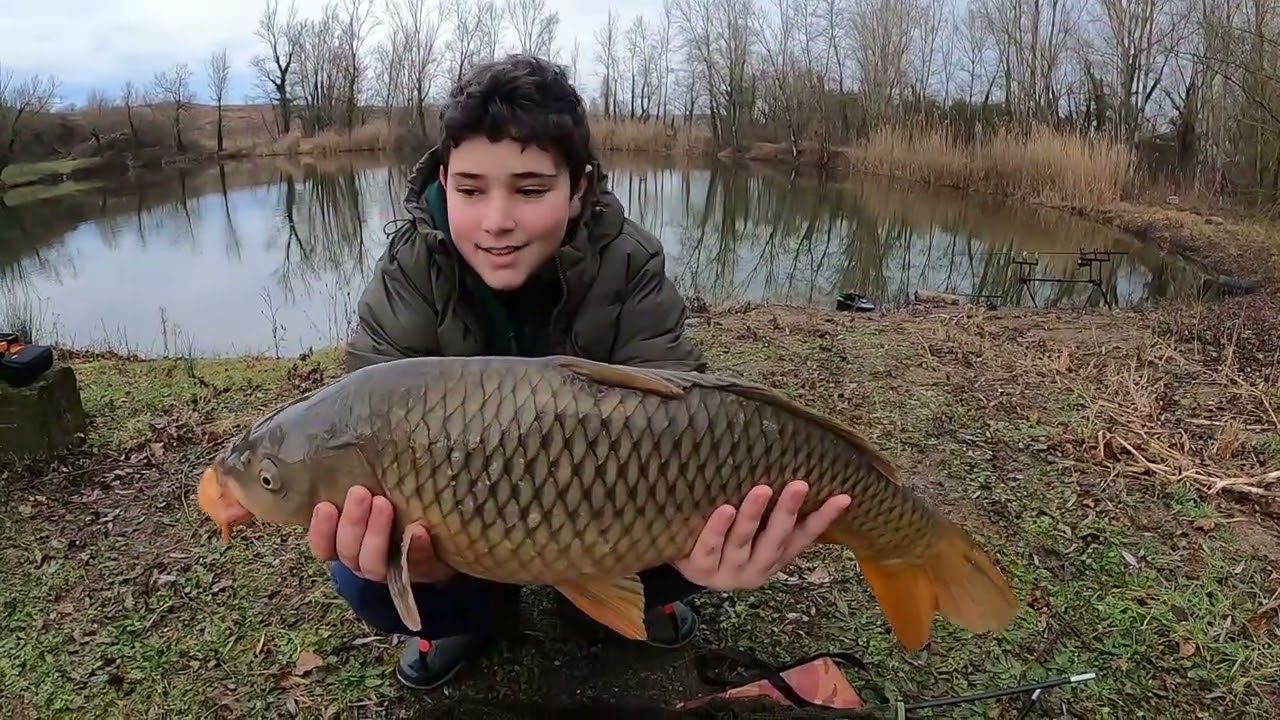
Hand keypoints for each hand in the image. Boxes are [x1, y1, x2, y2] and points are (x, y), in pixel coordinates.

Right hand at [308, 485, 455, 582]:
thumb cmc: (400, 505)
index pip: (324, 546)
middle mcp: (364, 561)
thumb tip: (349, 453)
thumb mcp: (377, 494)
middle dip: (351, 522)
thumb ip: (363, 487)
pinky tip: (418, 530)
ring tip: (384, 504)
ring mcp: (392, 571)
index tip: (325, 506)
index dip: (321, 530)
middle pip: (348, 552)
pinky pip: (415, 567)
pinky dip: (415, 549)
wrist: (446, 534)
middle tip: (360, 492)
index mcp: (348, 544)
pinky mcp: (421, 572)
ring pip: (372, 564)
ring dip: (376, 533)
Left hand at [673, 481, 850, 591]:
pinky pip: (709, 548)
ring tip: (761, 490)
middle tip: (799, 485)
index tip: (843, 497)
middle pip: (774, 539)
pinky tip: (725, 508)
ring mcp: (728, 573)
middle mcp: (755, 570)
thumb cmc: (724, 540)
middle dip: (787, 511)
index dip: (823, 519)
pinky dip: (718, 528)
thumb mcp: (752, 533)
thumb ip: (773, 516)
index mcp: (773, 559)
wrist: (684, 567)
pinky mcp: (700, 569)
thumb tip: (800, 471)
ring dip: (754, 515)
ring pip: (742, 541)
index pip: (803, 538)